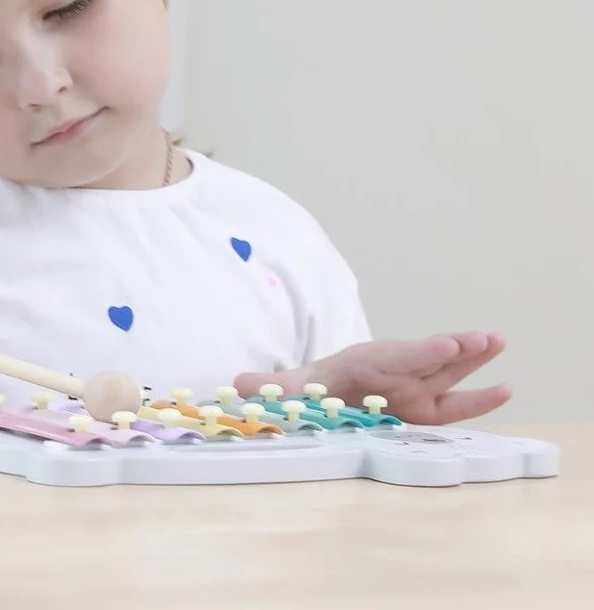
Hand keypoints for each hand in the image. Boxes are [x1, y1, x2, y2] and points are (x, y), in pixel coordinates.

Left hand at [233, 331, 510, 424]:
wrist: (330, 389)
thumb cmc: (321, 386)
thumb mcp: (298, 386)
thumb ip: (274, 385)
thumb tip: (237, 382)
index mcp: (370, 365)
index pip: (398, 357)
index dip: (419, 353)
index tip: (441, 345)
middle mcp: (398, 372)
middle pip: (430, 359)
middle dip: (454, 348)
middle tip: (482, 336)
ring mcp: (416, 388)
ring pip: (449, 371)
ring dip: (473, 357)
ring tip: (498, 339)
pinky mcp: (427, 408)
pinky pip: (458, 403)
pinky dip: (481, 397)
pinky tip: (506, 388)